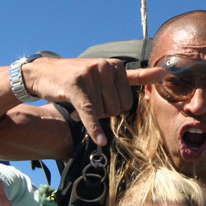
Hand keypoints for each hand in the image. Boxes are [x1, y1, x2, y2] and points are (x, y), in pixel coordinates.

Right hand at [21, 57, 165, 145]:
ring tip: (78, 103)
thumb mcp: (105, 73)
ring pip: (103, 112)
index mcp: (115, 65)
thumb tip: (164, 73)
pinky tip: (99, 140)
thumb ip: (133, 77)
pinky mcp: (76, 87)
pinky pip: (90, 112)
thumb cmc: (77, 77)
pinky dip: (94, 128)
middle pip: (116, 108)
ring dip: (90, 116)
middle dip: (102, 112)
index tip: (104, 103)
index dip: (115, 108)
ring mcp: (90, 75)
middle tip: (87, 103)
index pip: (127, 100)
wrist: (42, 73)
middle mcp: (105, 67)